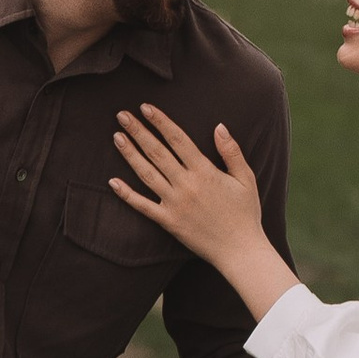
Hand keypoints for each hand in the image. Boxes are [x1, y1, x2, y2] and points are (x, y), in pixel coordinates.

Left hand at [110, 106, 297, 320]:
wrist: (240, 250)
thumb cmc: (245, 213)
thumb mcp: (245, 178)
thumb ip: (231, 151)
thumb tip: (219, 126)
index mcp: (204, 171)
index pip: (177, 139)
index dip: (160, 121)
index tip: (145, 107)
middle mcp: (186, 185)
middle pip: (157, 152)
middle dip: (138, 131)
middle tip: (122, 115)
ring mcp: (175, 204)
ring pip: (147, 174)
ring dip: (130, 155)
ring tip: (117, 137)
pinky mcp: (168, 222)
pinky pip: (143, 206)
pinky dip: (127, 194)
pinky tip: (113, 182)